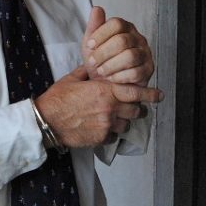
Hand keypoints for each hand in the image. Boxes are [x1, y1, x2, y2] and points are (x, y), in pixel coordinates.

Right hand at [36, 67, 162, 147]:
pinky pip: (113, 137)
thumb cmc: (57, 98)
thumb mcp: (72, 79)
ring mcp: (106, 125)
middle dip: (138, 109)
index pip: (135, 93)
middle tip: (135, 108)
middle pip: (135, 111)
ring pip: (126, 125)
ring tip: (116, 119)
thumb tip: (93, 66)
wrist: (46, 121)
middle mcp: (109, 109)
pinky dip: (111, 134)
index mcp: (105, 91)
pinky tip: (102, 129)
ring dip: (124, 122)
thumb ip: (87, 72)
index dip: (150, 94)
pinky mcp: (100, 138)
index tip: (160, 95)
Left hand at [82, 6, 154, 85]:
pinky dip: (119, 77)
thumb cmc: (100, 61)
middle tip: (93, 62)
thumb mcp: (92, 43)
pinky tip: (111, 78)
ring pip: (130, 56)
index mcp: (125, 28)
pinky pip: (135, 72)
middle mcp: (137, 38)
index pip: (116, 23)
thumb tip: (97, 9)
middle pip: (122, 41)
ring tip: (101, 71)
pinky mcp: (148, 69)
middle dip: (103, 53)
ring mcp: (145, 53)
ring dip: (110, 66)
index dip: (100, 34)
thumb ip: (94, 26)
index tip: (89, 45)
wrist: (106, 82)